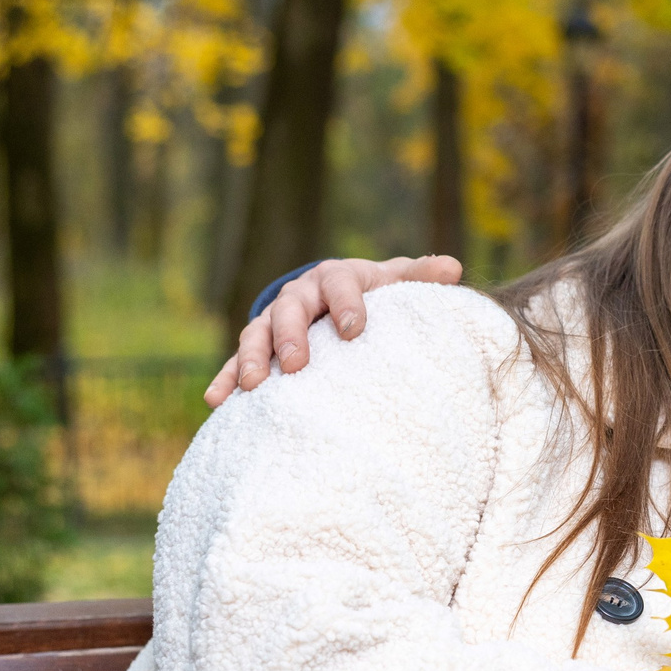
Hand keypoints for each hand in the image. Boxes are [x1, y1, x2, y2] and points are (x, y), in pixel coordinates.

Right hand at [205, 255, 461, 404]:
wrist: (334, 293)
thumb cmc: (372, 291)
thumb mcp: (395, 281)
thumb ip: (420, 276)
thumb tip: (454, 267)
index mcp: (336, 277)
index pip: (340, 284)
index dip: (347, 303)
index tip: (354, 329)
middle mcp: (300, 295)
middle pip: (290, 310)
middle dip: (290, 335)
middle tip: (296, 363)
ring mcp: (274, 320)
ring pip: (256, 334)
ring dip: (253, 359)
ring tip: (254, 386)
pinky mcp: (258, 346)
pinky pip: (236, 362)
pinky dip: (226, 378)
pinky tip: (216, 402)